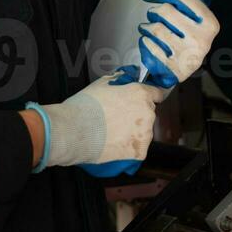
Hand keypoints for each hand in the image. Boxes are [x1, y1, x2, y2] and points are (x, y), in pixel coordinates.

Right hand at [30, 67, 165, 171]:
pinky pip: (138, 149)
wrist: (74, 131)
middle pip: (148, 113)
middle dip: (136, 115)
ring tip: (112, 133)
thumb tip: (125, 79)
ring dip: (133, 132)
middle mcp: (147, 113)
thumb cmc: (85, 106)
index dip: (149, 96)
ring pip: (144, 132)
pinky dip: (129, 148)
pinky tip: (114, 144)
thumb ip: (119, 80)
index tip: (145, 100)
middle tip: (117, 118)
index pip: (157, 93)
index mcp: (140, 94)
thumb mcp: (102, 83)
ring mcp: (145, 134)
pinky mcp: (139, 152)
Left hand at [136, 0, 226, 87]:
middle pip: (166, 11)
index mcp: (210, 23)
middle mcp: (201, 39)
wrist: (183, 70)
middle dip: (154, 11)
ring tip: (149, 29)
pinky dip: (144, 41)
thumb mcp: (201, 17)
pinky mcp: (171, 67)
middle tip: (153, 15)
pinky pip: (149, 45)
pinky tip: (149, 42)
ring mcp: (186, 54)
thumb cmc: (190, 37)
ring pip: (155, 28)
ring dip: (146, 27)